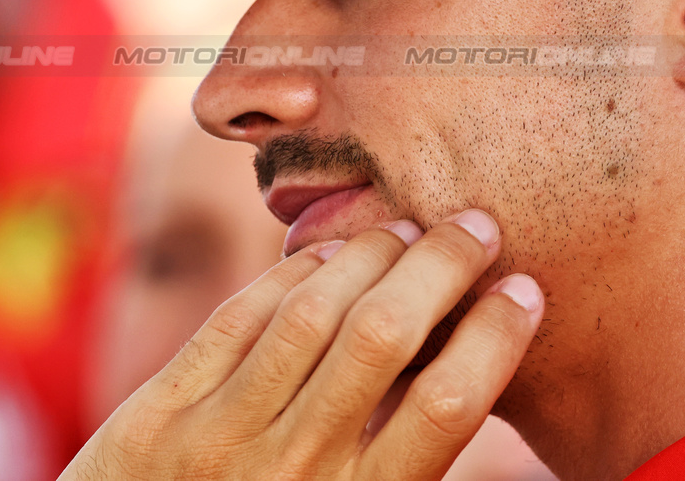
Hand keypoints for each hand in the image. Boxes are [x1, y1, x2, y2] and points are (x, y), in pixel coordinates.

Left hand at [63, 209, 543, 480]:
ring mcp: (218, 437)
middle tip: (477, 227)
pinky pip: (238, 318)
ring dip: (372, 255)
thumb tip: (468, 372)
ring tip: (408, 230)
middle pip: (384, 337)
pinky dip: (293, 274)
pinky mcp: (159, 414)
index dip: (495, 336)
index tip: (525, 291)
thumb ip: (401, 461)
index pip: (446, 405)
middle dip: (443, 267)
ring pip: (313, 312)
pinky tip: (330, 256)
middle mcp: (293, 471)